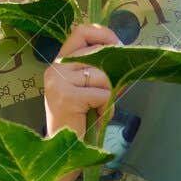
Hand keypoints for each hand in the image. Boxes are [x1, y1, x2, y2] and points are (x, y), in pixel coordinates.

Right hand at [44, 22, 117, 139]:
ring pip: (102, 75)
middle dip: (113, 71)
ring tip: (98, 108)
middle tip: (115, 88)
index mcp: (60, 61)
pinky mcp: (66, 96)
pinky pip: (101, 94)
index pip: (81, 31)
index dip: (103, 34)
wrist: (62, 148)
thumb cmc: (80, 117)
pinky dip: (105, 106)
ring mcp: (58, 81)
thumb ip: (100, 69)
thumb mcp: (89, 87)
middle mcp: (56, 67)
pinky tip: (94, 115)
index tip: (118, 45)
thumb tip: (124, 53)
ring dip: (108, 94)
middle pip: (97, 54)